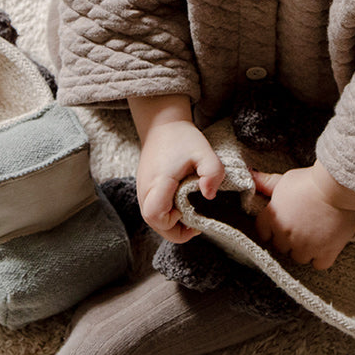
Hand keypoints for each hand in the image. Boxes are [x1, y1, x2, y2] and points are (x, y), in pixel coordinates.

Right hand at [129, 95, 224, 243]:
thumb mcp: (204, 151)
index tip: (193, 215)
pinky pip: (152, 211)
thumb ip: (213, 172)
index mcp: (158, 182)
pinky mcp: (144, 190)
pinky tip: (181, 205)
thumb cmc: (183, 138)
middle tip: (196, 220)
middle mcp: (144, 190)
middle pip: (154, 224)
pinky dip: (167, 215)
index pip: (155, 216)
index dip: (174, 224)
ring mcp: (141, 191)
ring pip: (152, 220)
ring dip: (171, 223)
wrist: (162, 125)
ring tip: (190, 212)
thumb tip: (209, 196)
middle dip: (176, 229)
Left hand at [250, 162, 354, 269]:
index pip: (263, 232)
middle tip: (300, 228)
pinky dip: (321, 258)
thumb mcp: (285, 179)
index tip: (281, 224)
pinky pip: (318, 264)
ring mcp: (305, 246)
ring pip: (299, 257)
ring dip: (304, 250)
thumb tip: (251, 175)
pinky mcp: (325, 252)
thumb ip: (266, 183)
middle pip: (281, 247)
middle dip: (288, 239)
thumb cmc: (310, 180)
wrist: (338, 186)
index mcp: (272, 217)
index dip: (271, 228)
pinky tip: (324, 247)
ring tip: (313, 237)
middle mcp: (285, 235)